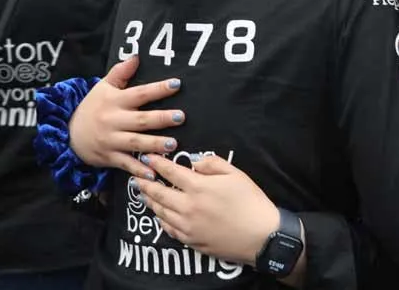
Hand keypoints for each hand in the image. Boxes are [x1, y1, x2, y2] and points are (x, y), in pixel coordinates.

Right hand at [69, 57, 185, 176]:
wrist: (68, 134)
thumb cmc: (92, 107)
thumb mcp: (103, 87)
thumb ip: (120, 72)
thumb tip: (136, 56)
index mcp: (115, 101)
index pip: (140, 93)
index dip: (158, 89)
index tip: (176, 84)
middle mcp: (113, 121)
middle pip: (141, 120)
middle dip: (161, 119)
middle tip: (181, 117)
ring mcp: (111, 140)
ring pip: (135, 143)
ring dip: (154, 144)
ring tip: (173, 144)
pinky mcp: (109, 157)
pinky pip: (126, 164)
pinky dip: (138, 169)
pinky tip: (152, 172)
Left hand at [136, 154, 279, 266]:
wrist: (261, 236)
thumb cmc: (251, 202)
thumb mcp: (236, 174)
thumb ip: (213, 164)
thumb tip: (195, 162)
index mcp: (199, 187)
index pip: (171, 171)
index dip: (157, 163)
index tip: (148, 157)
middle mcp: (188, 206)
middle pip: (159, 193)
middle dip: (146, 183)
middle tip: (137, 177)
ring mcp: (187, 226)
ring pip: (161, 212)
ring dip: (150, 201)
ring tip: (144, 194)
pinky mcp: (191, 241)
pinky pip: (169, 229)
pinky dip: (161, 219)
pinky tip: (159, 215)